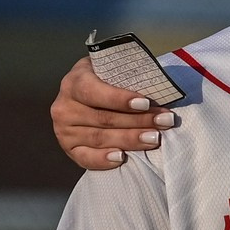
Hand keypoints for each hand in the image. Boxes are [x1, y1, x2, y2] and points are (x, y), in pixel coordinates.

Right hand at [53, 57, 177, 169]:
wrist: (84, 96)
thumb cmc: (104, 81)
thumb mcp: (110, 70)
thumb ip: (124, 75)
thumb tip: (157, 85)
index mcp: (74, 82)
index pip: (94, 92)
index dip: (119, 99)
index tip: (145, 103)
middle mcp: (64, 107)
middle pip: (104, 118)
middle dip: (139, 121)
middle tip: (165, 121)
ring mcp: (64, 130)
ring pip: (100, 138)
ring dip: (130, 140)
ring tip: (155, 138)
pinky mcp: (69, 149)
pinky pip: (86, 158)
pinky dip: (104, 160)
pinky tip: (122, 158)